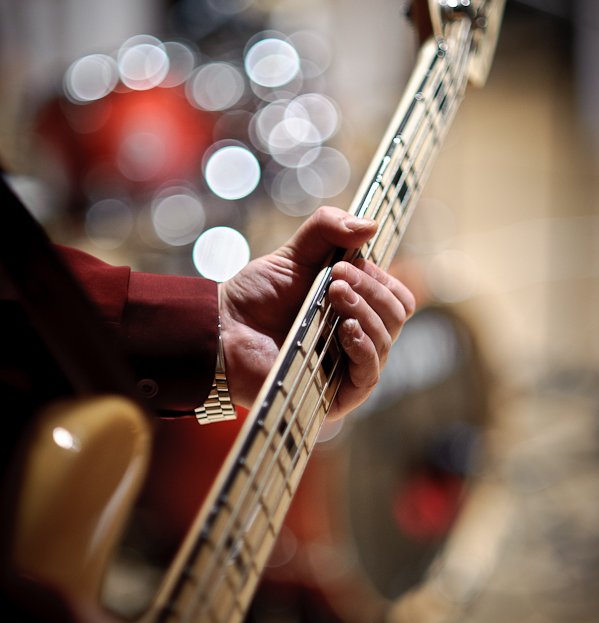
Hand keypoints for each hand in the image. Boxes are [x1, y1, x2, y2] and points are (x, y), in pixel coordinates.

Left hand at [219, 207, 414, 419]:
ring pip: (385, 341)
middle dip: (370, 290)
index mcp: (356, 311)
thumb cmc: (255, 296)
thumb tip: (372, 224)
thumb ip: (327, 228)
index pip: (396, 298)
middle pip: (395, 317)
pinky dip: (364, 347)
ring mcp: (347, 370)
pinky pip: (368, 376)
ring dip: (364, 311)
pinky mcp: (334, 397)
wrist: (221, 329)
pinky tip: (346, 327)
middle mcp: (358, 342)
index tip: (348, 263)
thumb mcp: (294, 253)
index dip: (381, 278)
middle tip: (336, 276)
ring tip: (332, 292)